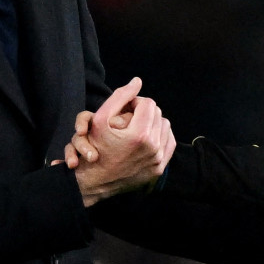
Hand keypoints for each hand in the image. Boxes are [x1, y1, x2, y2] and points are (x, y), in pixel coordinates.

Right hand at [70, 78, 175, 206]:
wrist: (94, 183)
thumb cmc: (94, 148)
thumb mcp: (99, 120)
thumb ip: (120, 97)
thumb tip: (137, 81)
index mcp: (140, 134)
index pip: (148, 103)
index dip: (135, 102)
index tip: (126, 108)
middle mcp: (153, 147)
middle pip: (157, 114)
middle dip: (144, 112)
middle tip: (130, 117)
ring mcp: (158, 159)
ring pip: (165, 126)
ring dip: (153, 122)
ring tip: (137, 126)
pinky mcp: (159, 168)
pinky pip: (169, 142)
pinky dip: (160, 136)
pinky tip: (147, 137)